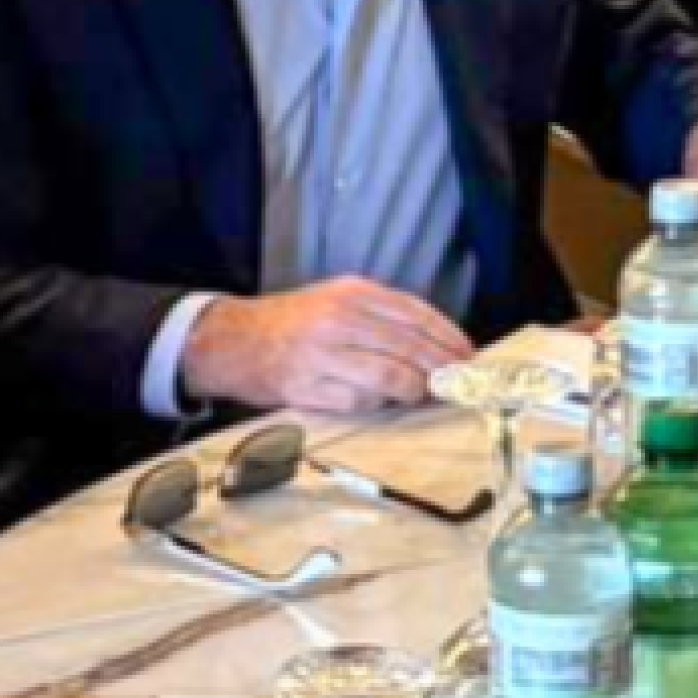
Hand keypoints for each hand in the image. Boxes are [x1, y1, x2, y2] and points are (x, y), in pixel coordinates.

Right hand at [178, 278, 472, 413]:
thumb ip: (382, 316)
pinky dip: (374, 405)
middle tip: (454, 383)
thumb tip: (433, 344)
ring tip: (417, 393)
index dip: (447, 337)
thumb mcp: (336, 299)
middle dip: (439, 369)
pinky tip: (377, 401)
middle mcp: (338, 320)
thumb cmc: (290, 323)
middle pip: (409, 348)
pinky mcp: (306, 387)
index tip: (466, 355)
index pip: (415, 314)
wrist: (231, 340)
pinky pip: (357, 402)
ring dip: (411, 391)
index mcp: (351, 293)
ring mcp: (322, 354)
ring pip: (389, 378)